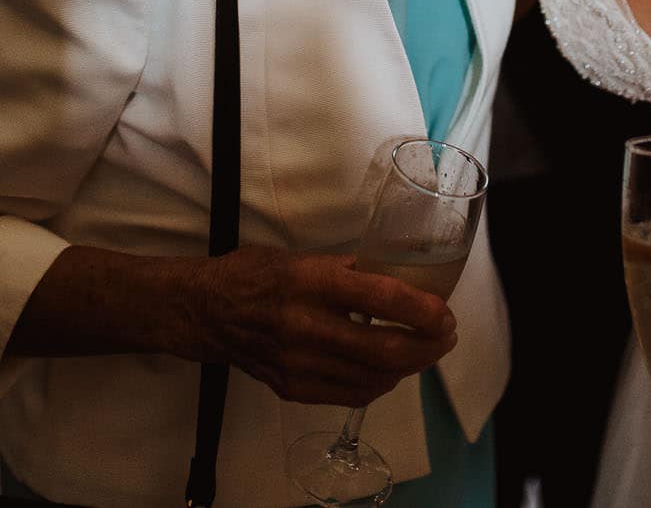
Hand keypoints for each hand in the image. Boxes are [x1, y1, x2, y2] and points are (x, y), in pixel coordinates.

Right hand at [199, 247, 456, 406]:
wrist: (204, 312)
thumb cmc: (254, 274)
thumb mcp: (301, 257)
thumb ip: (347, 269)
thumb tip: (394, 276)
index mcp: (310, 282)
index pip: (381, 298)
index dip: (423, 310)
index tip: (445, 312)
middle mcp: (306, 325)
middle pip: (386, 348)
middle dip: (429, 346)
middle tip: (446, 335)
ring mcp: (299, 363)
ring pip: (375, 377)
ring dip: (411, 366)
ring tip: (425, 350)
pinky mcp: (293, 388)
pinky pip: (352, 394)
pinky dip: (380, 383)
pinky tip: (390, 370)